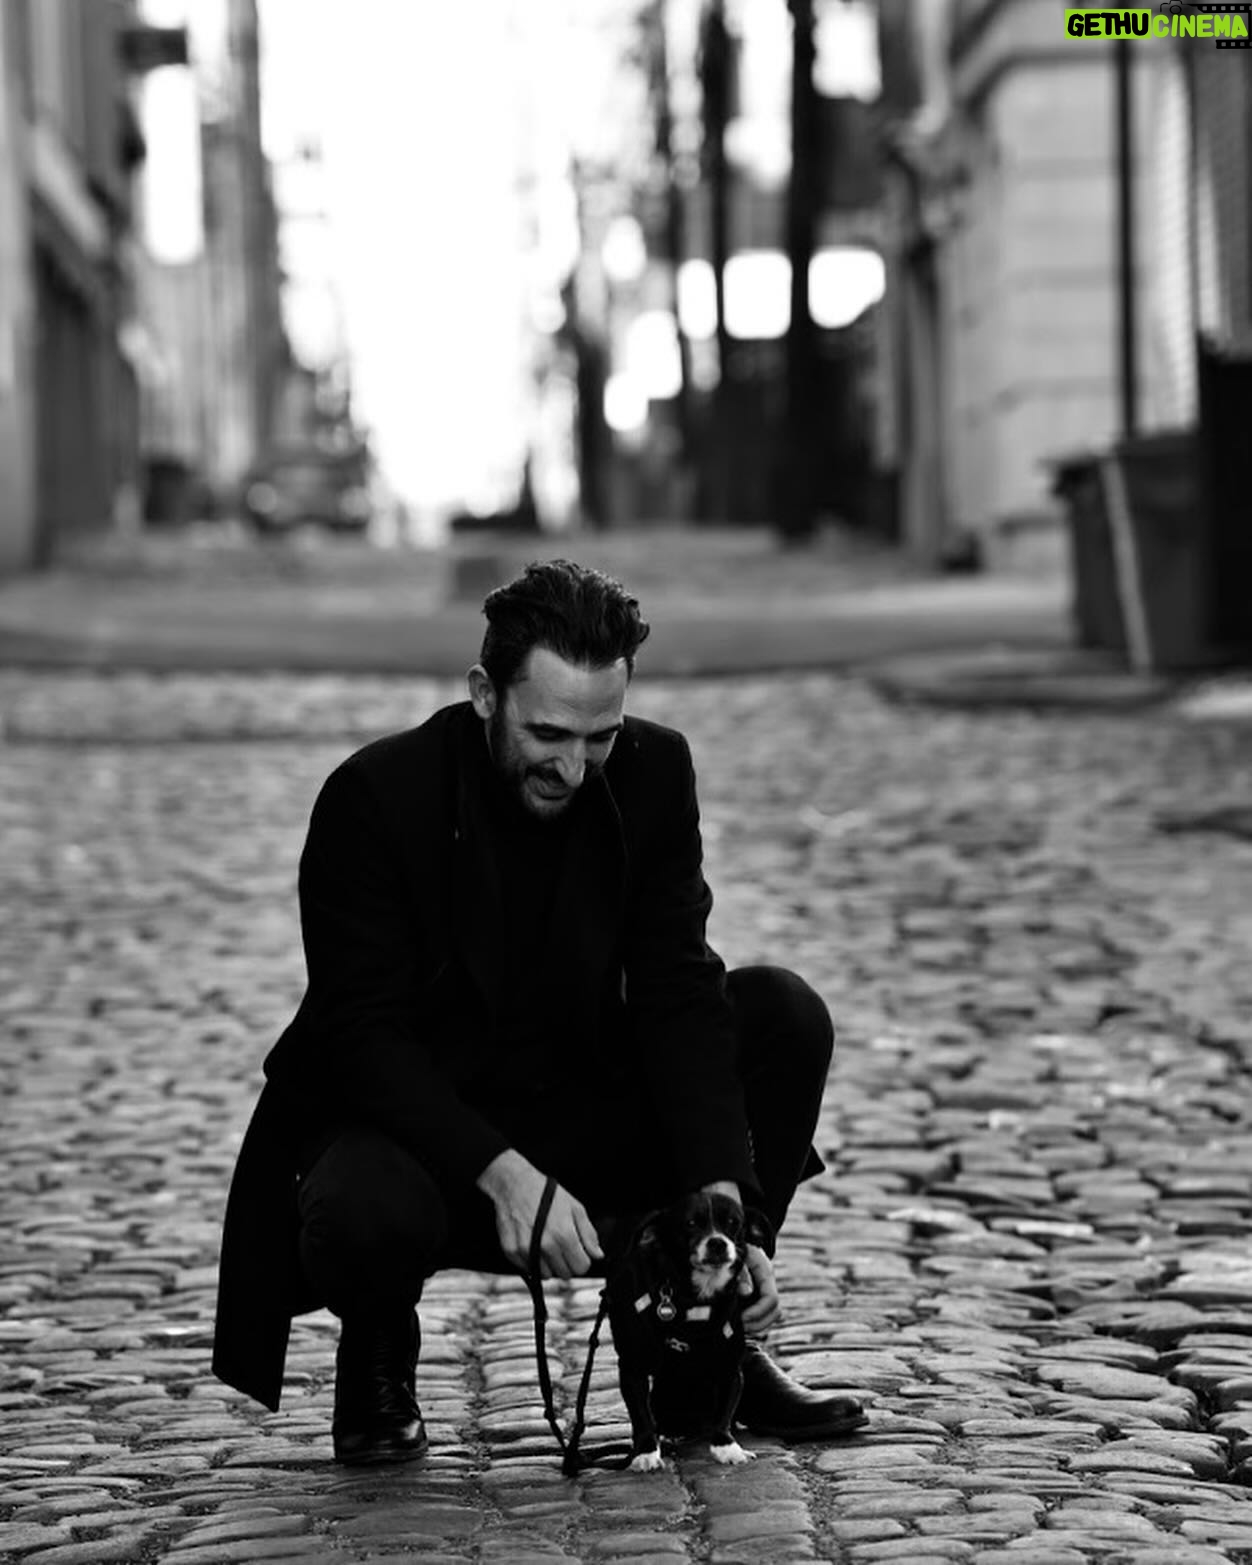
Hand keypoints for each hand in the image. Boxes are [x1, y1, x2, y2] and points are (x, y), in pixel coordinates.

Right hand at [476, 1150, 603, 1279]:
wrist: (515, 1184)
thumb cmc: (545, 1193)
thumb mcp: (575, 1207)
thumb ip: (588, 1233)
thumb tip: (597, 1254)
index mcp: (564, 1235)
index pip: (581, 1267)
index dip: (582, 1260)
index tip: (577, 1252)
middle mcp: (545, 1245)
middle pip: (565, 1274)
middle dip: (567, 1263)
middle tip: (562, 1246)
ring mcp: (527, 1250)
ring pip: (547, 1275)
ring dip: (549, 1264)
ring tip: (546, 1244)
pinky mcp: (511, 1251)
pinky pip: (528, 1269)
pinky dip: (532, 1261)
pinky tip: (533, 1244)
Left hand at [738, 1244, 780, 1336]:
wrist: (732, 1243)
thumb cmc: (732, 1249)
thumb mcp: (736, 1257)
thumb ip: (741, 1273)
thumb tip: (746, 1292)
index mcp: (766, 1272)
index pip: (771, 1299)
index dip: (758, 1312)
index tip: (742, 1318)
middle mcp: (769, 1284)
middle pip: (775, 1311)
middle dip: (759, 1322)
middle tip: (740, 1327)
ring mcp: (764, 1291)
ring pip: (772, 1315)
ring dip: (758, 1325)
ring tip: (740, 1327)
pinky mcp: (757, 1297)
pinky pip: (763, 1315)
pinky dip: (754, 1322)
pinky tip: (740, 1323)